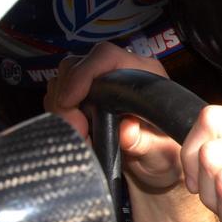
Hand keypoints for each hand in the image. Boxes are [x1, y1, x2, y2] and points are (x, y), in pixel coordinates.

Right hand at [43, 42, 181, 190]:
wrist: (155, 165)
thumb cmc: (163, 154)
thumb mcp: (160, 153)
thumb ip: (145, 142)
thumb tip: (127, 130)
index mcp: (145, 74)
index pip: (106, 56)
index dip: (83, 74)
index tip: (69, 101)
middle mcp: (120, 72)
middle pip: (76, 65)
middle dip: (66, 97)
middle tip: (75, 128)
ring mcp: (99, 84)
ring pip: (62, 82)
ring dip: (61, 110)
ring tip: (79, 136)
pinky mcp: (84, 98)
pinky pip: (58, 98)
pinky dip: (59, 116)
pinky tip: (75, 134)